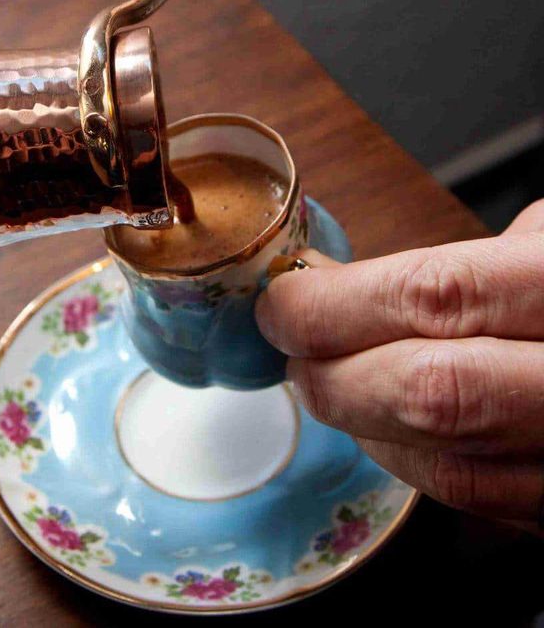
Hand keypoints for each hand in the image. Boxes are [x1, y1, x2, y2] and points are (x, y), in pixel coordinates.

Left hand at [256, 200, 543, 523]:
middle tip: (291, 344)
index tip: (283, 300)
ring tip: (325, 378)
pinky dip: (407, 458)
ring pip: (444, 461)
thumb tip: (348, 282)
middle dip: (332, 370)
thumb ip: (468, 263)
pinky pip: (475, 497)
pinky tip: (384, 423)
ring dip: (359, 419)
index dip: (338, 304)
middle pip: (426, 392)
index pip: (435, 297)